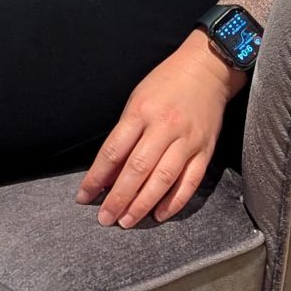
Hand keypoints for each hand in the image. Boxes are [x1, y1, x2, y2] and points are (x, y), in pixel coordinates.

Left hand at [76, 32, 245, 227]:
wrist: (207, 70)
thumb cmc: (165, 84)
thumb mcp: (136, 101)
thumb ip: (123, 136)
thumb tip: (107, 174)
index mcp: (141, 112)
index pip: (113, 151)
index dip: (96, 178)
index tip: (84, 196)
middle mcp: (164, 127)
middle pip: (137, 169)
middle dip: (118, 198)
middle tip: (105, 219)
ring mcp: (187, 140)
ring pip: (163, 179)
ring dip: (143, 204)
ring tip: (127, 221)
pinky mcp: (205, 150)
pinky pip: (190, 181)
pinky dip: (175, 201)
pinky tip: (160, 214)